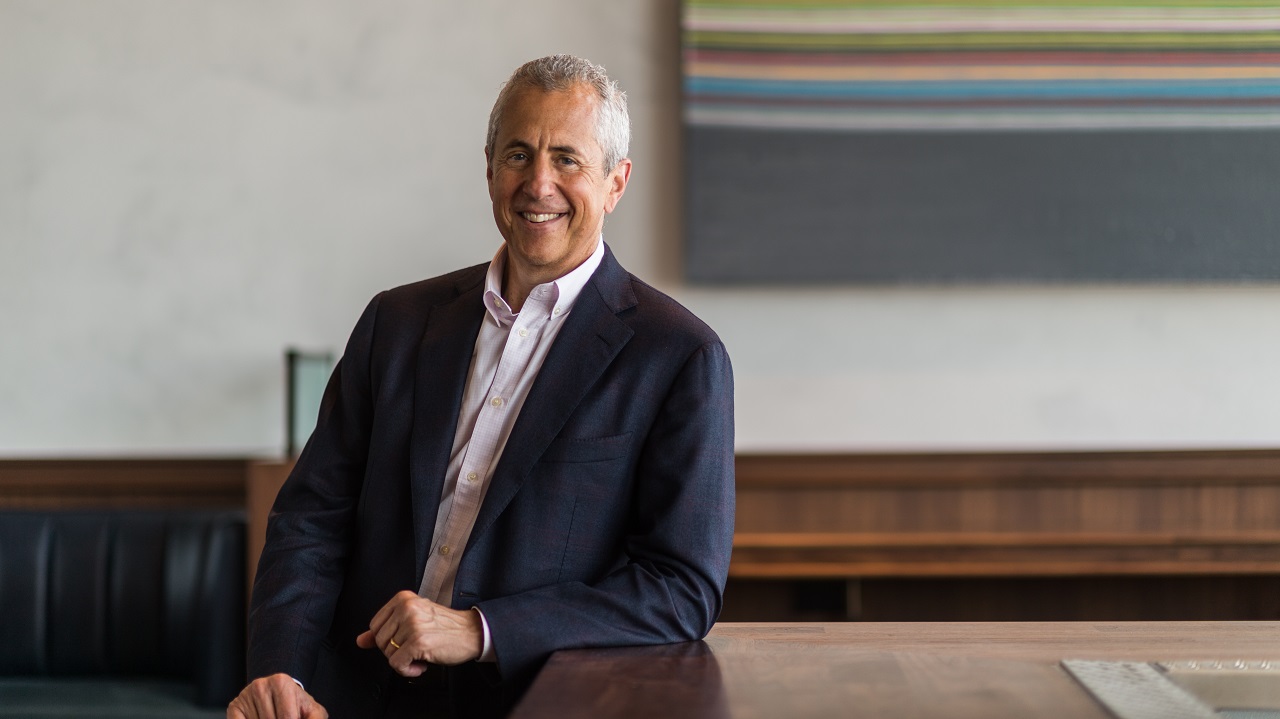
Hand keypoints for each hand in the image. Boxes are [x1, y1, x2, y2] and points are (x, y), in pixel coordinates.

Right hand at [227, 673, 326, 718]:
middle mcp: (260, 685)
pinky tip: (258, 718)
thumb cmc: (297, 705)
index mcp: (282, 682)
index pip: (287, 718)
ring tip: (273, 717)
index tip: (294, 717)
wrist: (281, 693)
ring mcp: (245, 695)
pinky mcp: (234, 706)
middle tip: (280, 716)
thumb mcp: (312, 711)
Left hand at [355, 590, 482, 676]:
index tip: (404, 640)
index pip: (375, 625)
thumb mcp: (414, 620)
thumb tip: (361, 640)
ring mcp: (412, 624)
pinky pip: (397, 665)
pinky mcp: (417, 642)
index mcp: (403, 599)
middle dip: (395, 651)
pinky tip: (421, 664)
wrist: (472, 632)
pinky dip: (408, 670)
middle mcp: (406, 608)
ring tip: (421, 654)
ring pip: (388, 654)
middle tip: (414, 648)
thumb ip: (386, 629)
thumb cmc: (445, 627)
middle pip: (379, 641)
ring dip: (404, 661)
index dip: (388, 639)